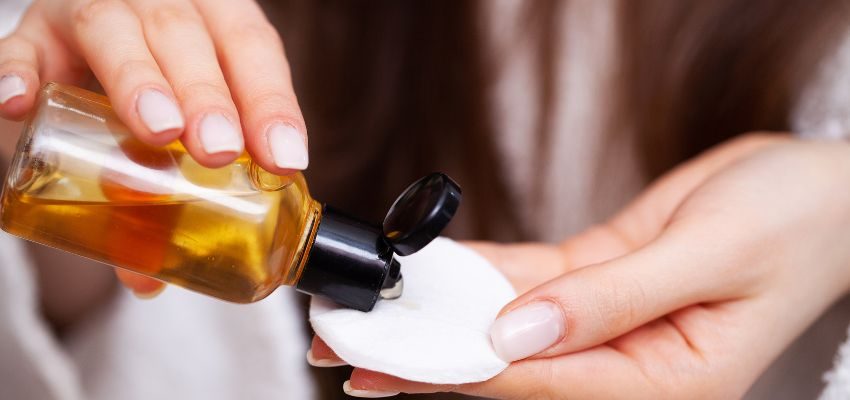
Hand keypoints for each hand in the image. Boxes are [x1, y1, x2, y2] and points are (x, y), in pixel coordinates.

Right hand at [0, 0, 307, 295]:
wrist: (86, 56)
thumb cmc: (155, 96)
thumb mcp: (180, 131)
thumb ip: (178, 190)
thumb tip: (152, 281)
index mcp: (213, 24)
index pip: (251, 50)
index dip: (270, 103)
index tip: (282, 159)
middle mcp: (159, 7)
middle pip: (187, 38)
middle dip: (206, 97)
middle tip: (217, 151)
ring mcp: (92, 13)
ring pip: (115, 29)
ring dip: (137, 81)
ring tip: (157, 131)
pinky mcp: (35, 34)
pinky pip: (21, 47)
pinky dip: (17, 72)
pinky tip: (19, 103)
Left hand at [311, 134, 849, 397]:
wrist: (821, 190)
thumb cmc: (790, 222)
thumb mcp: (710, 256)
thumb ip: (612, 300)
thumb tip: (517, 335)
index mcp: (667, 379)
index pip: (541, 382)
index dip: (458, 370)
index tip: (387, 361)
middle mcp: (628, 360)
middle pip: (509, 363)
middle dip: (427, 357)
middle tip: (347, 351)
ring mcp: (607, 322)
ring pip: (506, 322)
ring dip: (438, 316)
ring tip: (367, 317)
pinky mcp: (597, 281)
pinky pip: (526, 280)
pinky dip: (477, 274)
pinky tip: (428, 272)